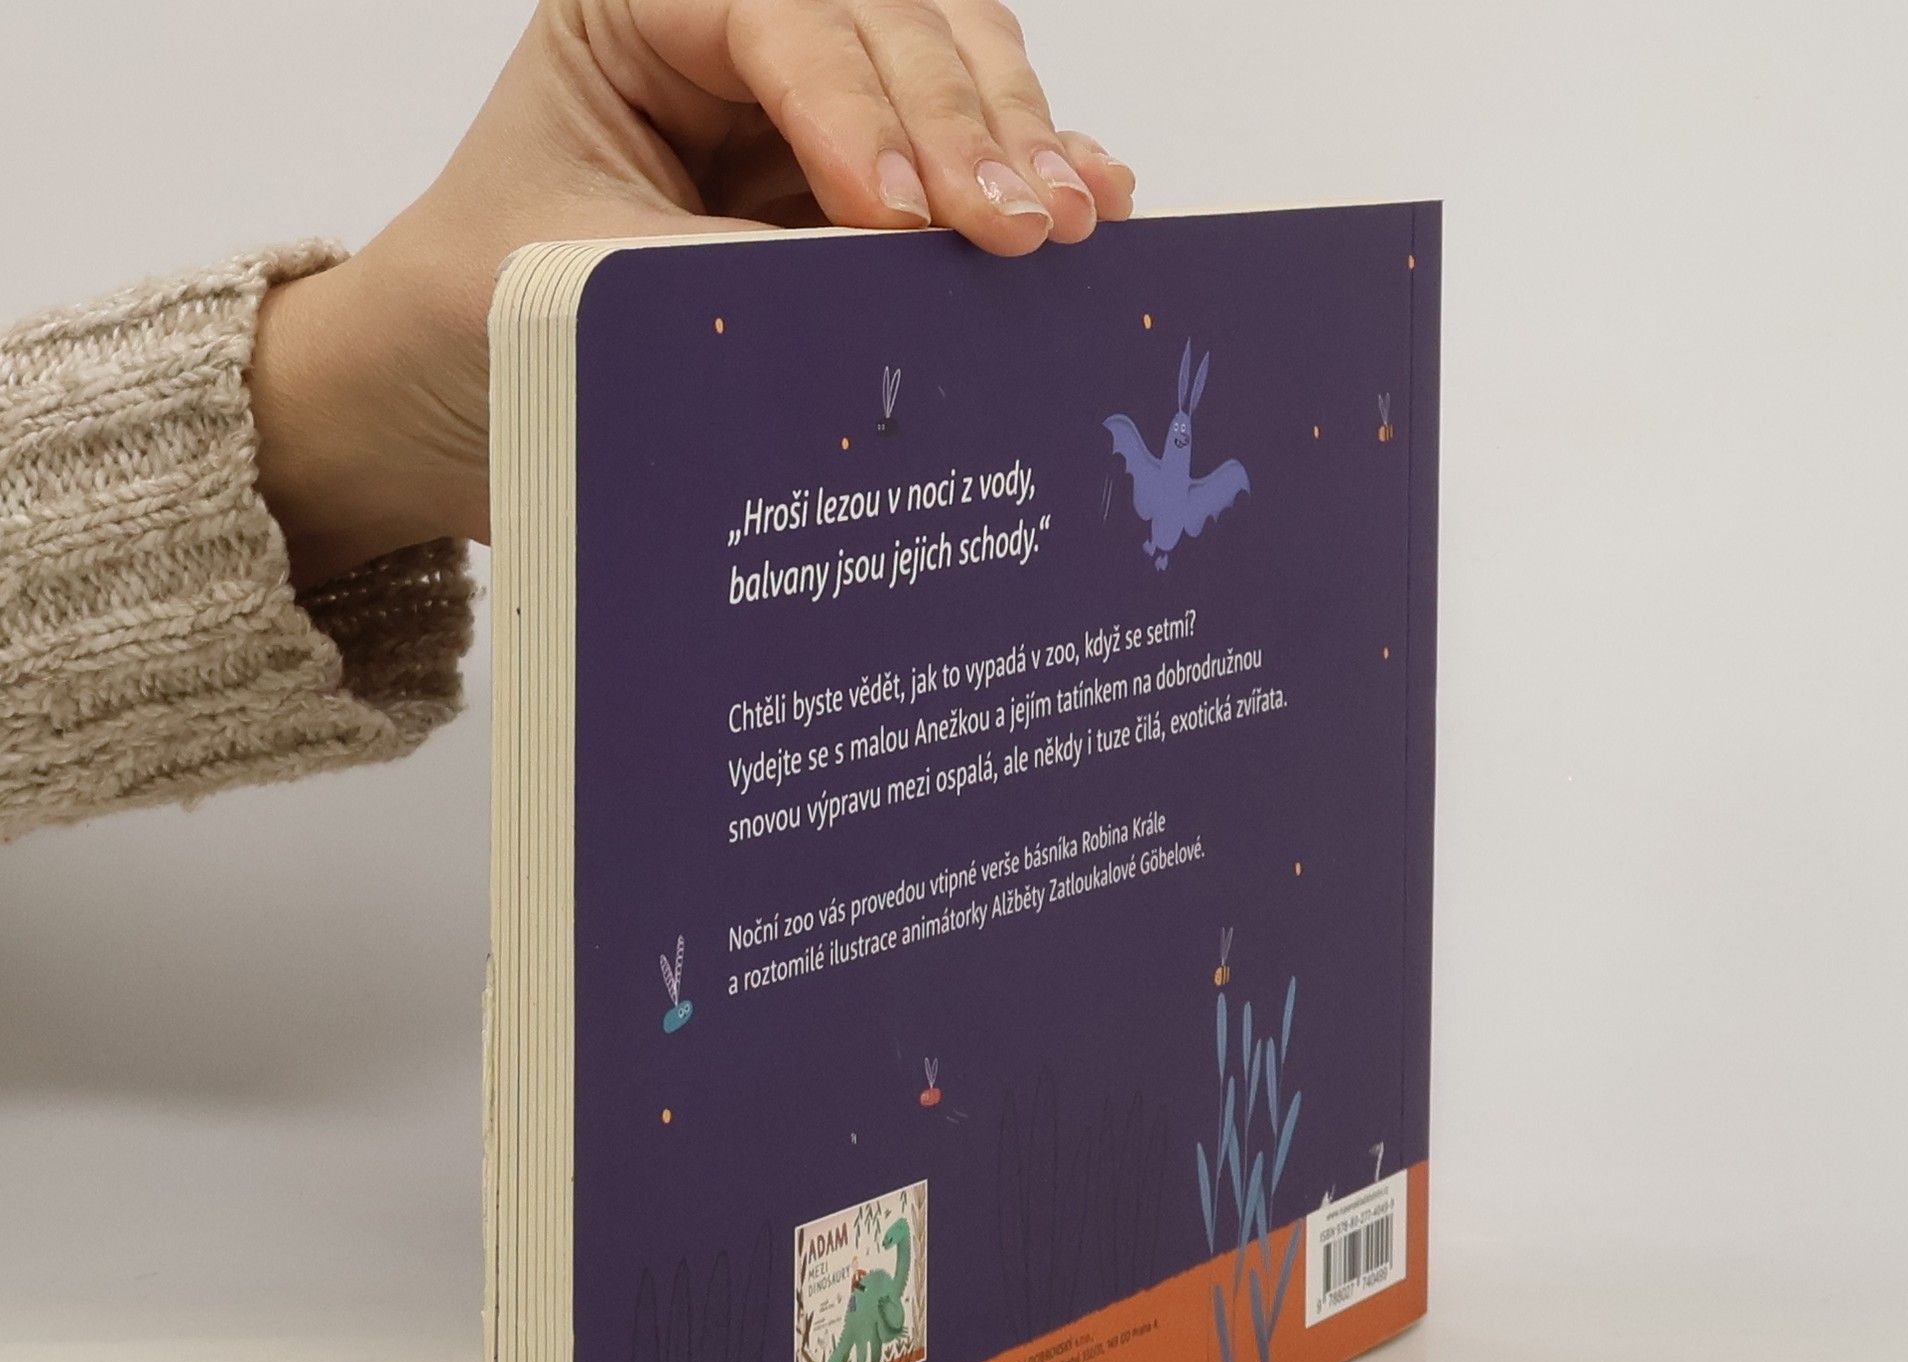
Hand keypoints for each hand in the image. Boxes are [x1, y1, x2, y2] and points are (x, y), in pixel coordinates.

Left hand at [252, 0, 1134, 586]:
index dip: (859, 111)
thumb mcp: (580, 293)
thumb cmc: (467, 324)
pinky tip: (1093, 200)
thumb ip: (731, 278)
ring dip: (1016, 139)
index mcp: (639, 13)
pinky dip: (1027, 171)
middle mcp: (735, 40)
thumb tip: (894, 291)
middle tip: (1026, 225)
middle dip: (968, 123)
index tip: (905, 220)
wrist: (444, 406)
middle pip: (892, 21)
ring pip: (950, 67)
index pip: (781, 21)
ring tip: (1076, 218)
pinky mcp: (851, 191)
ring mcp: (805, 111)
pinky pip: (962, 159)